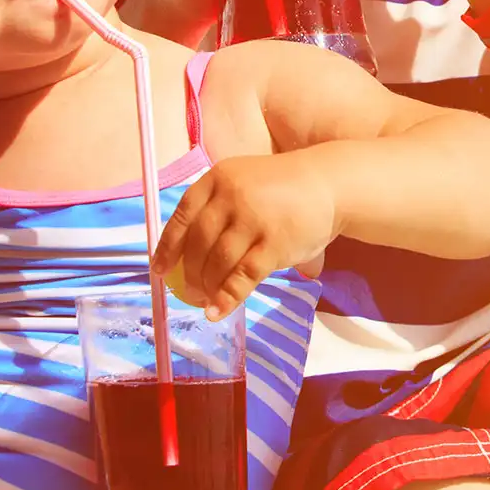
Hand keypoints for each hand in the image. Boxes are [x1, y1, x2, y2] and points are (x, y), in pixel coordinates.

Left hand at [152, 151, 340, 319]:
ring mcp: (254, 219)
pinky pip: (243, 276)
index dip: (167, 246)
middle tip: (189, 292)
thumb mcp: (243, 183)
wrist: (329, 183)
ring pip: (217, 262)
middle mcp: (232, 196)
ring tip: (205, 301)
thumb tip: (184, 258)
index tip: (160, 270)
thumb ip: (216, 209)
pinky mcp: (275, 244)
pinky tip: (218, 311)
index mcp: (219, 178)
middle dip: (188, 274)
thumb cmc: (281, 189)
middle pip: (197, 244)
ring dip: (207, 287)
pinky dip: (227, 297)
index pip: (182, 215)